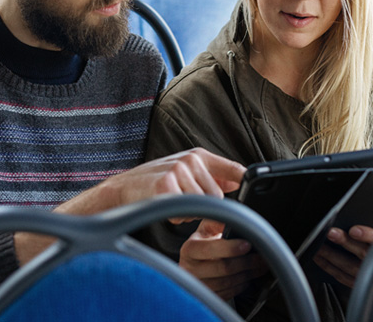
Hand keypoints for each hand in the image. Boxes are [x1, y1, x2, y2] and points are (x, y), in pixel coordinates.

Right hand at [55, 148, 245, 216]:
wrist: (123, 187)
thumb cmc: (156, 181)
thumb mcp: (187, 171)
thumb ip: (214, 175)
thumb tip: (240, 180)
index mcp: (199, 155)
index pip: (234, 169)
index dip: (243, 183)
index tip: (249, 192)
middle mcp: (191, 159)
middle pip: (218, 196)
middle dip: (205, 205)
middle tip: (184, 200)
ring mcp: (178, 171)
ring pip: (202, 206)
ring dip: (190, 212)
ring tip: (173, 203)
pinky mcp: (165, 186)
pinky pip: (184, 212)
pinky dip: (176, 216)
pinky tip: (165, 206)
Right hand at [179, 219, 267, 299]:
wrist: (195, 262)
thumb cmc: (204, 242)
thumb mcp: (208, 228)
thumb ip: (219, 222)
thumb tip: (233, 218)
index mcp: (190, 249)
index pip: (210, 249)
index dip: (231, 248)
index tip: (247, 245)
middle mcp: (191, 269)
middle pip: (223, 268)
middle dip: (246, 262)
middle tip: (260, 257)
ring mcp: (198, 285)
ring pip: (228, 282)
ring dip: (248, 274)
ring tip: (259, 266)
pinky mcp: (207, 296)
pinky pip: (228, 293)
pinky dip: (242, 284)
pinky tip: (248, 276)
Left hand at [313, 225, 372, 287]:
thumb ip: (371, 224)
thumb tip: (355, 211)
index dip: (365, 235)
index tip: (353, 230)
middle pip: (360, 252)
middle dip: (343, 242)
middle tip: (330, 233)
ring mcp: (367, 274)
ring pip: (347, 266)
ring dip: (330, 255)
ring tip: (318, 245)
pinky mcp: (357, 282)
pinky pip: (340, 276)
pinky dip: (328, 266)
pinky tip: (319, 258)